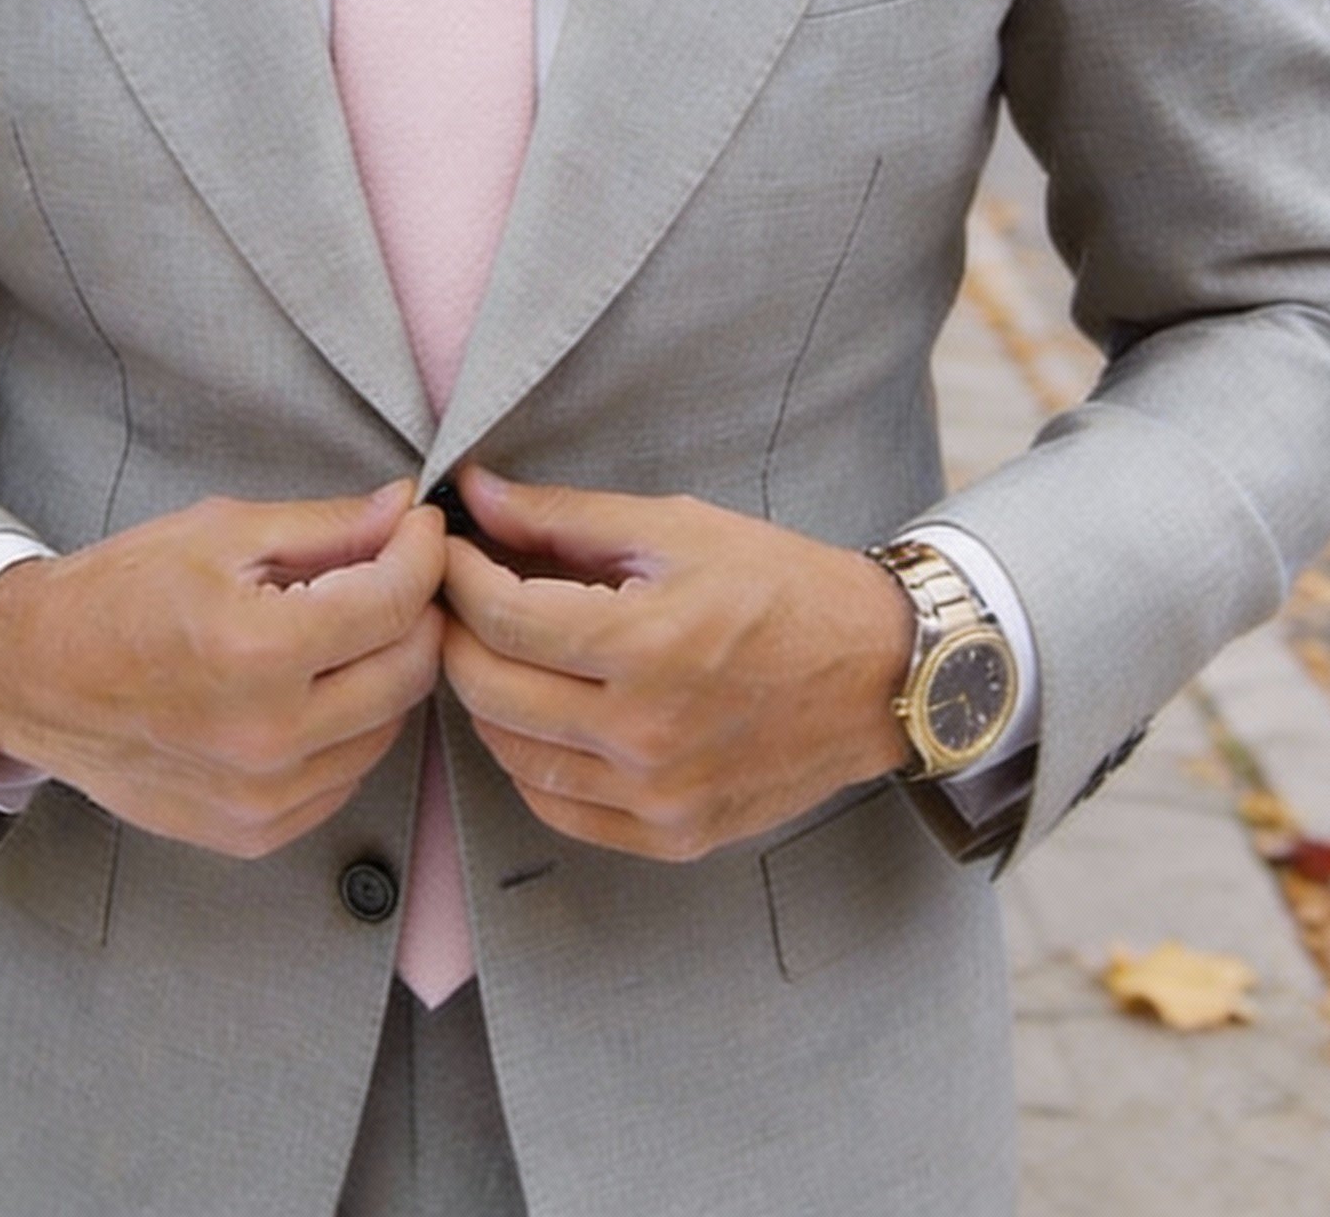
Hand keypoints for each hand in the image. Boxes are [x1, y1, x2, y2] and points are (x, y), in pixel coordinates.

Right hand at [0, 483, 445, 857]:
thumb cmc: (121, 593)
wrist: (35, 677)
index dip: (422, 554)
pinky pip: (346, 775)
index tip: (419, 529)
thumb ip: (328, 526)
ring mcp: (262, 797)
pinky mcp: (254, 831)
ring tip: (347, 628)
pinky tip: (314, 686)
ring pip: (388, 727)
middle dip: (417, 611)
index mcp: (258, 651)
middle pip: (409, 670)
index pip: (395, 603)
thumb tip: (404, 510)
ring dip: (386, 670)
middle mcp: (267, 737)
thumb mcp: (223, 533)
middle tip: (395, 572)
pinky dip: (350, 726)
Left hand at [441, 469, 913, 862]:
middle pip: (489, 690)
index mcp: (647, 644)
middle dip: (455, 634)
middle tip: (457, 597)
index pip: (500, 617)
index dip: (456, 576)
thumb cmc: (783, 587)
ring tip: (498, 650)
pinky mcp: (672, 835)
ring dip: (486, 698)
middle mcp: (646, 734)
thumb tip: (475, 494)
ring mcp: (658, 796)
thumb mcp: (676, 528)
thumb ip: (564, 517)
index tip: (449, 549)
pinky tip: (541, 714)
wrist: (880, 673)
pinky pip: (558, 808)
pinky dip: (530, 760)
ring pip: (512, 755)